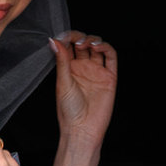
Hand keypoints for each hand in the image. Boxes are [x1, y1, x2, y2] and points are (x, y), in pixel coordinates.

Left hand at [50, 31, 116, 165]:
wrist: (83, 130)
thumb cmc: (69, 112)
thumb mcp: (62, 83)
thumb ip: (61, 60)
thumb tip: (54, 40)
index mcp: (69, 69)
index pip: (69, 46)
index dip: (67, 37)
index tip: (63, 35)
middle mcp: (83, 68)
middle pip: (83, 44)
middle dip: (80, 37)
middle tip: (76, 40)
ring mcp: (96, 71)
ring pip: (97, 47)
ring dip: (92, 40)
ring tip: (86, 44)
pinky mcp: (109, 77)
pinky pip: (111, 57)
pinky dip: (106, 48)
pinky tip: (98, 47)